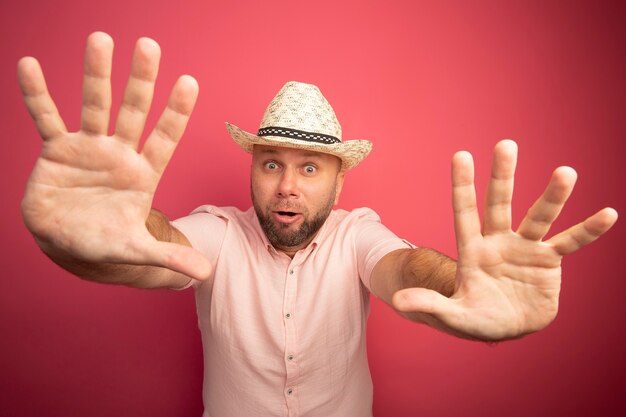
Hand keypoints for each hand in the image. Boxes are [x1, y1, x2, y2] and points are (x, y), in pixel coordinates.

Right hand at [19, 32, 210, 279]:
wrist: (68, 240)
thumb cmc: (106, 242)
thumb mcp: (136, 249)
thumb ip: (169, 256)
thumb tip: (204, 272)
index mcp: (143, 173)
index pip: (165, 138)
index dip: (176, 113)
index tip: (190, 82)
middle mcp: (119, 153)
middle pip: (133, 111)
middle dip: (141, 80)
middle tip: (150, 45)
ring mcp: (89, 148)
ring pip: (94, 105)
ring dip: (96, 74)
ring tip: (101, 39)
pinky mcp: (57, 150)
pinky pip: (46, 118)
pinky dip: (37, 94)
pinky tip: (29, 64)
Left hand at [392, 140, 617, 339]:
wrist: (508, 326)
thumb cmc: (476, 317)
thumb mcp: (453, 314)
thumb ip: (430, 304)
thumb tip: (398, 301)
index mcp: (472, 249)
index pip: (464, 212)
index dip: (462, 186)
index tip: (461, 155)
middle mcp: (498, 241)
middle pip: (499, 204)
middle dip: (502, 177)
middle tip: (505, 144)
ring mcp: (525, 248)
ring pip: (538, 217)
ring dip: (552, 196)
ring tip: (566, 171)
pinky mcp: (548, 261)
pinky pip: (570, 242)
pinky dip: (587, 231)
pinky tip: (607, 214)